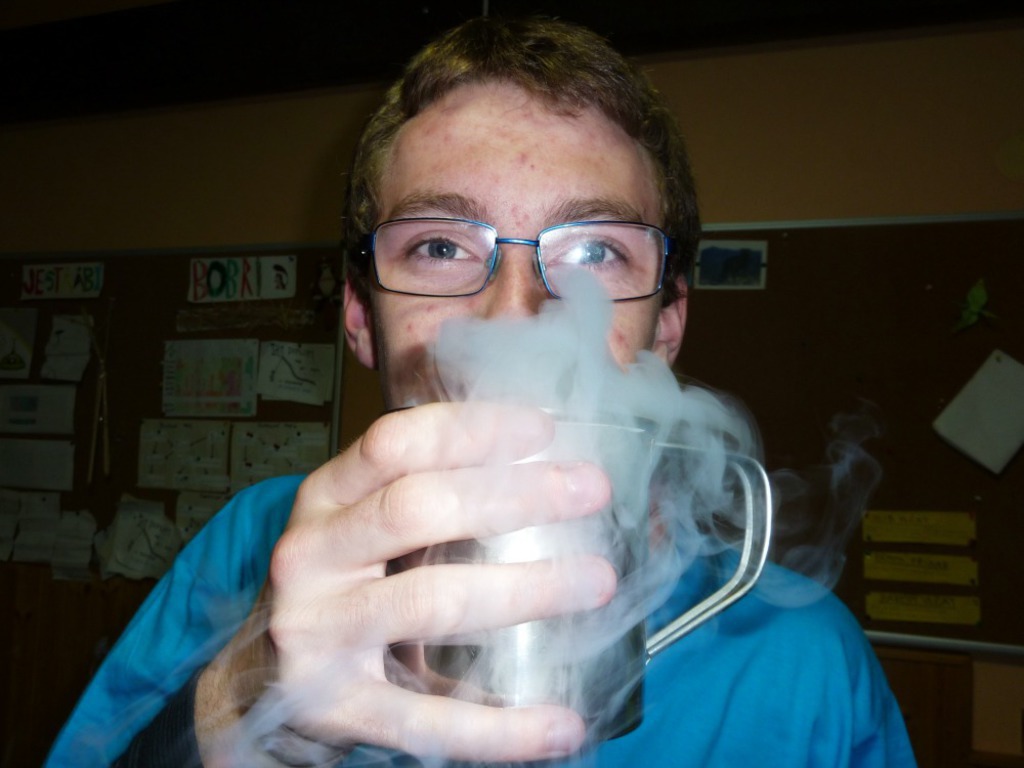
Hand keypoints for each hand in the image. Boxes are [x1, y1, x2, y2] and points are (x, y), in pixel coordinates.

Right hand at [196, 403, 614, 764]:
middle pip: (417, 509)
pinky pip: (426, 719)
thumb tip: (543, 466)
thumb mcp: (359, 526)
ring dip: (525, 588)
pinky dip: (502, 727)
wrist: (256, 683)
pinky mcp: (334, 706)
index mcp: (324, 497)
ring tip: (597, 581)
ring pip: (431, 601)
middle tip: (591, 490)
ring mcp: (317, 632)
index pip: (393, 442)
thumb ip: (423, 496)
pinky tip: (560, 724)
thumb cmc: (340, 587)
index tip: (542, 428)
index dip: (470, 429)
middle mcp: (310, 555)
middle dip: (515, 495)